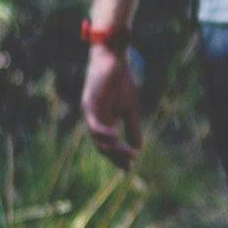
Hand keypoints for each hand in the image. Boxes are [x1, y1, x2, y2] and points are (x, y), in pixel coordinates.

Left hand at [81, 45, 141, 167]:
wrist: (113, 60)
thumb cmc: (121, 81)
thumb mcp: (130, 109)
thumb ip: (132, 128)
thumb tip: (138, 147)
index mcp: (104, 121)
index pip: (109, 146)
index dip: (118, 157)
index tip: (130, 167)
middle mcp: (95, 120)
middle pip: (102, 146)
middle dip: (116, 156)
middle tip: (130, 163)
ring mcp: (90, 113)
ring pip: (98, 139)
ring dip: (113, 148)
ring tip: (128, 153)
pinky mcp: (89, 104)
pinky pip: (94, 124)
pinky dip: (104, 133)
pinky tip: (116, 137)